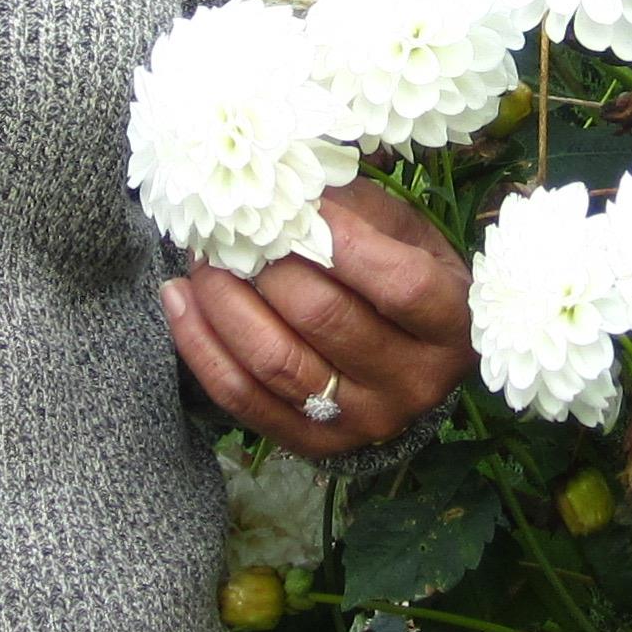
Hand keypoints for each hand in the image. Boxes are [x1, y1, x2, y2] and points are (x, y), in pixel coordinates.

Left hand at [164, 177, 474, 461]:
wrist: (410, 366)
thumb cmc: (405, 278)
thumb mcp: (404, 235)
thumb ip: (355, 210)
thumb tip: (283, 187)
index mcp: (451, 324)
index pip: (399, 284)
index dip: (344, 240)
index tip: (296, 205)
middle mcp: (413, 381)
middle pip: (324, 318)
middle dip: (266, 264)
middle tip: (232, 228)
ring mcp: (363, 420)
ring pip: (275, 360)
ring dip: (223, 301)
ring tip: (201, 261)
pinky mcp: (314, 444)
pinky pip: (241, 397)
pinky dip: (200, 344)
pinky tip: (180, 299)